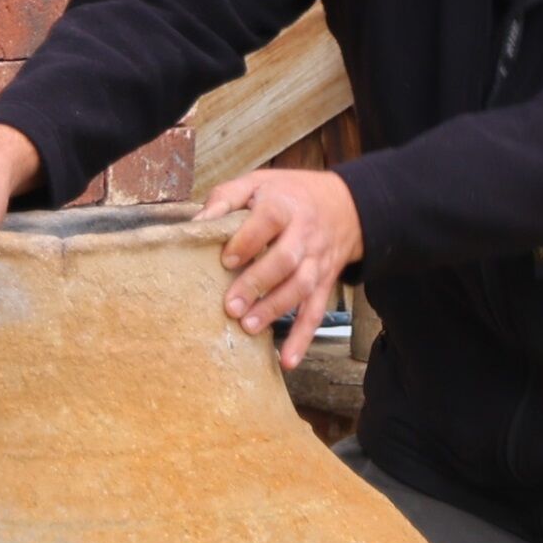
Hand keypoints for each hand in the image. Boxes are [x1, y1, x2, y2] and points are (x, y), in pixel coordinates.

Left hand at [199, 166, 361, 363]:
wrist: (345, 205)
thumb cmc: (289, 195)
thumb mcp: (258, 182)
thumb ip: (226, 198)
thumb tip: (196, 225)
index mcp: (284, 205)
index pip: (269, 221)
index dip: (248, 239)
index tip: (226, 258)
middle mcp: (304, 235)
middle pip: (286, 260)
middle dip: (259, 284)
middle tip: (232, 307)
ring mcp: (316, 262)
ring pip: (301, 287)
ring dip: (276, 310)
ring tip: (250, 329)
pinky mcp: (324, 283)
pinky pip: (316, 312)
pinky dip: (303, 338)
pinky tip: (287, 360)